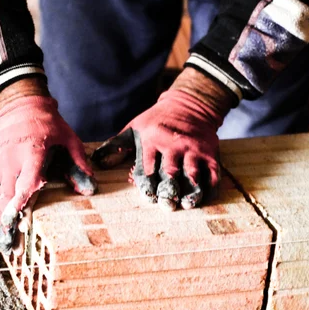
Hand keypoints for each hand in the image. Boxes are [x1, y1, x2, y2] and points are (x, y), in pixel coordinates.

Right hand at [0, 79, 96, 254]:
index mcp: (30, 150)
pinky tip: (0, 228)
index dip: (20, 203)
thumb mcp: (70, 140)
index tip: (17, 224)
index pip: (25, 180)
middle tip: (14, 249)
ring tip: (6, 246)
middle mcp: (7, 157)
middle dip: (9, 224)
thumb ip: (79, 165)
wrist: (19, 107)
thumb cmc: (50, 128)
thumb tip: (89, 190)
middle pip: (6, 196)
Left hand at [92, 68, 236, 210]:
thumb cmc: (157, 121)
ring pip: (192, 175)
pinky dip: (208, 188)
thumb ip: (116, 146)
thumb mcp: (134, 128)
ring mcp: (193, 149)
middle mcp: (173, 145)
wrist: (190, 105)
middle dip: (167, 191)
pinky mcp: (210, 153)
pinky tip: (203, 199)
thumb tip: (97, 162)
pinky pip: (211, 174)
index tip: (148, 196)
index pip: (147, 167)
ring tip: (185, 204)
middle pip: (170, 173)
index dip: (146, 184)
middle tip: (166, 204)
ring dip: (189, 192)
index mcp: (152, 139)